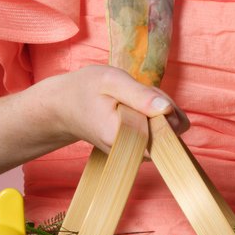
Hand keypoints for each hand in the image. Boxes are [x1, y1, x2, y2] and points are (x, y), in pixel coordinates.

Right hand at [35, 65, 189, 154]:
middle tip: (133, 93)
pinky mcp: (136, 149)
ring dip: (155, 109)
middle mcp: (131, 152)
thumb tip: (167, 109)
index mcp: (124, 138)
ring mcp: (135, 153)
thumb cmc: (84, 90)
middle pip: (171, 128)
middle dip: (160, 105)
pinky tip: (131, 107)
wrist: (63, 107)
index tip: (143, 94)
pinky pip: (157, 131)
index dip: (163, 108)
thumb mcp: (111, 81)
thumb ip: (140, 95)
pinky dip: (150, 115)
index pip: (167, 131)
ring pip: (166, 129)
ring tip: (130, 99)